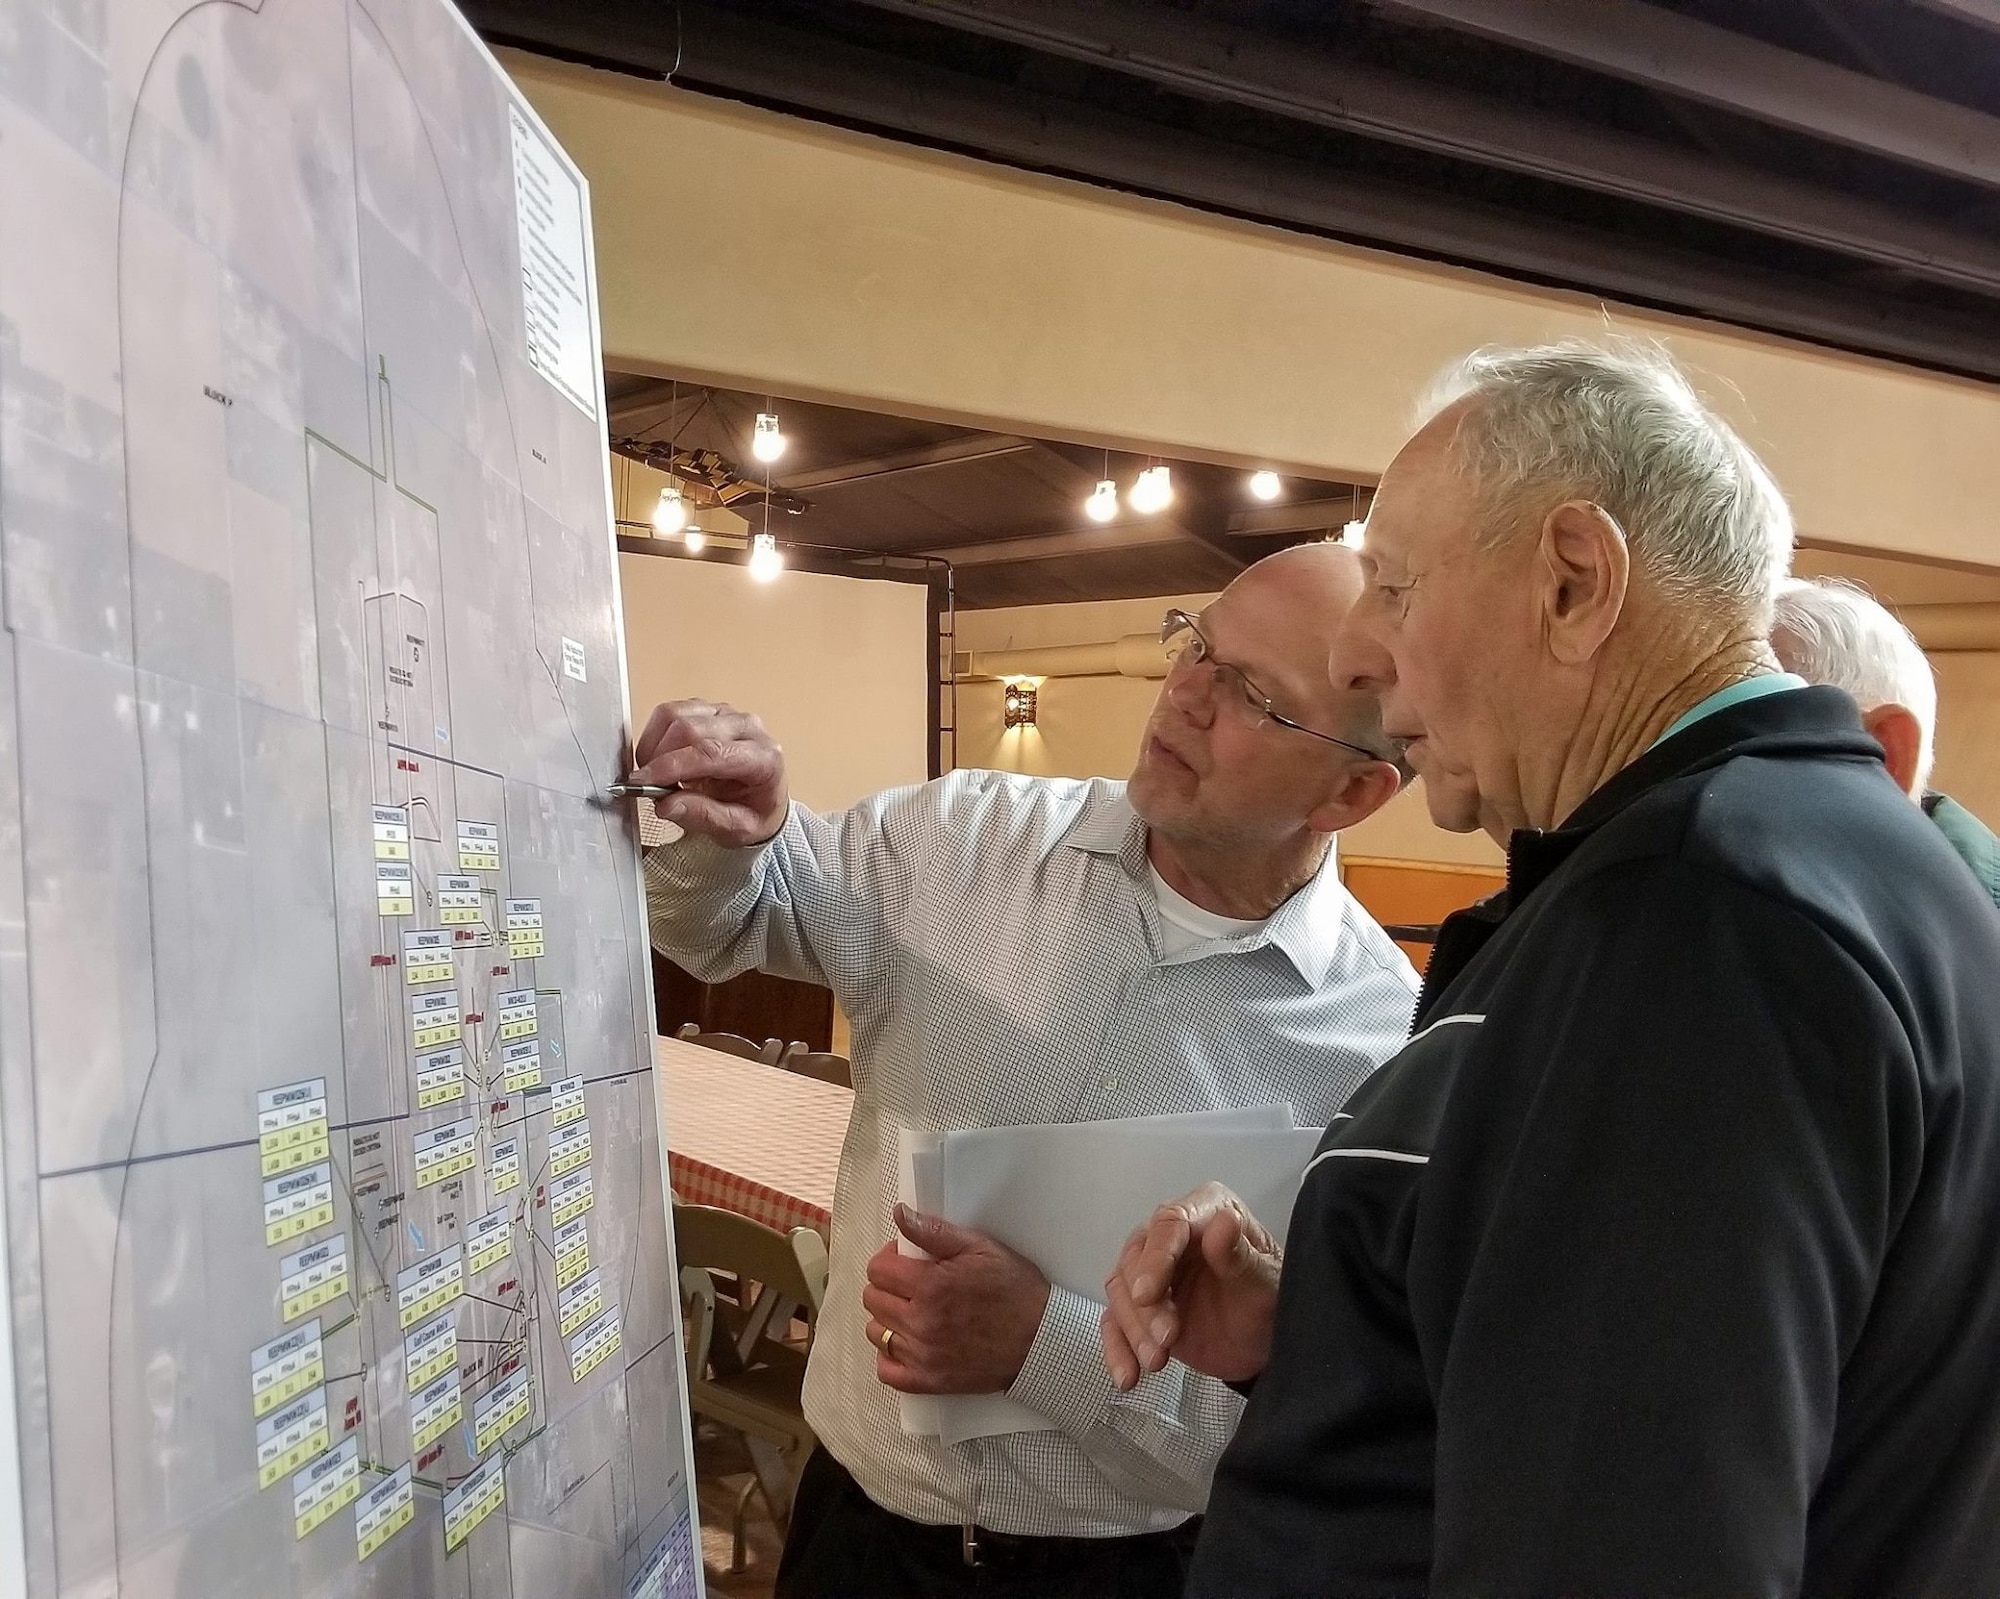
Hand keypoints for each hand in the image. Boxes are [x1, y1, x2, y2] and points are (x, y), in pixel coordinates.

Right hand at [629, 699, 788, 846]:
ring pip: (675, 715)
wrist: (761, 800)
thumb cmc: (754, 812)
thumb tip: (667, 804)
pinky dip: (656, 736)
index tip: (644, 782)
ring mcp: (727, 715)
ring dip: (654, 746)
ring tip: (657, 775)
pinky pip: (671, 712)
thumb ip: (704, 817)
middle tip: (649, 787)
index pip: (711, 752)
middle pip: (689, 729)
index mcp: (763, 757)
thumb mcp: (738, 829)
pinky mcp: (707, 710)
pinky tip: (661, 760)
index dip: (672, 766)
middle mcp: (747, 728)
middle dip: (659, 759)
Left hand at [860, 1205, 1050, 1394]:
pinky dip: (890, 1356)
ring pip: (875, 1333)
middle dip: (888, 1286)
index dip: (890, 1259)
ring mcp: (923, 1355)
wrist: (1040, 1340)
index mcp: (931, 1285)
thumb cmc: (1015, 1291)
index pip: (878, 1269)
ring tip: (912, 1311)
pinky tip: (908, 1342)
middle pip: (872, 1299)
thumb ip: (935, 1231)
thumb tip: (901, 1214)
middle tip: (911, 1283)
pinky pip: (886, 1370)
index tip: (906, 1260)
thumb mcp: (982, 1248)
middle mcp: (922, 1322)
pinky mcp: (929, 1381)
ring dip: (888, 1319)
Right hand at [1101, 1182, 1281, 1390]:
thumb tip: (1222, 1223)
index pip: (1169, 1223)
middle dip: (1145, 1305)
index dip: (1155, 1258)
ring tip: (1158, 1361)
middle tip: (1168, 1339)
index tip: (1148, 1294)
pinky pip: (1115, 1322)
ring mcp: (1152, 1270)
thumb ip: (1241, 1256)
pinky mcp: (1140, 1308)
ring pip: (1121, 1290)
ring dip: (1134, 1329)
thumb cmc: (1271, 1301)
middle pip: (1136, 1258)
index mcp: (1206, 1211)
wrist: (1266, 1343)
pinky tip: (1127, 1376)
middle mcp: (1172, 1234)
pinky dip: (1117, 1349)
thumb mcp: (1266, 1282)